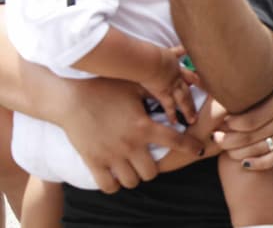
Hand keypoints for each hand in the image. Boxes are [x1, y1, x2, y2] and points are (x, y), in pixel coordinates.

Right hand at [58, 77, 202, 191]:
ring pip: (132, 182)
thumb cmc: (105, 88)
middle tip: (149, 160)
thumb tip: (175, 89)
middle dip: (153, 168)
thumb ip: (156, 94)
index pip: (176, 141)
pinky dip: (114, 184)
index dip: (191, 147)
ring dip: (135, 177)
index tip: (198, 150)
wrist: (71, 97)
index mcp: (144, 126)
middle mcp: (130, 144)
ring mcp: (111, 155)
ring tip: (132, 168)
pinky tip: (115, 174)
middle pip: (151, 172)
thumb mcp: (135, 87)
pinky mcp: (93, 162)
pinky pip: (108, 186)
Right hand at [139, 46, 199, 127]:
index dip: (198, 80)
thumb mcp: (169, 52)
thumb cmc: (155, 55)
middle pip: (189, 88)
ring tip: (193, 119)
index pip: (191, 75)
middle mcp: (177, 78)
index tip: (205, 86)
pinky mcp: (163, 93)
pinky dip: (171, 114)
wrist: (149, 60)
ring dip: (189, 109)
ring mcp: (172, 86)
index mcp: (178, 68)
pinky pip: (169, 106)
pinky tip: (174, 122)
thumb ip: (178, 50)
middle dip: (197, 96)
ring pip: (183, 100)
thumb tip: (186, 47)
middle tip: (204, 104)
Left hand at [213, 69, 272, 170]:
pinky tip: (244, 163)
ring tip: (225, 148)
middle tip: (215, 137)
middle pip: (250, 137)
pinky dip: (258, 163)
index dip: (231, 124)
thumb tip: (230, 93)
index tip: (220, 122)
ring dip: (237, 152)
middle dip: (228, 140)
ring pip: (259, 150)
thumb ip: (258, 91)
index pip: (250, 120)